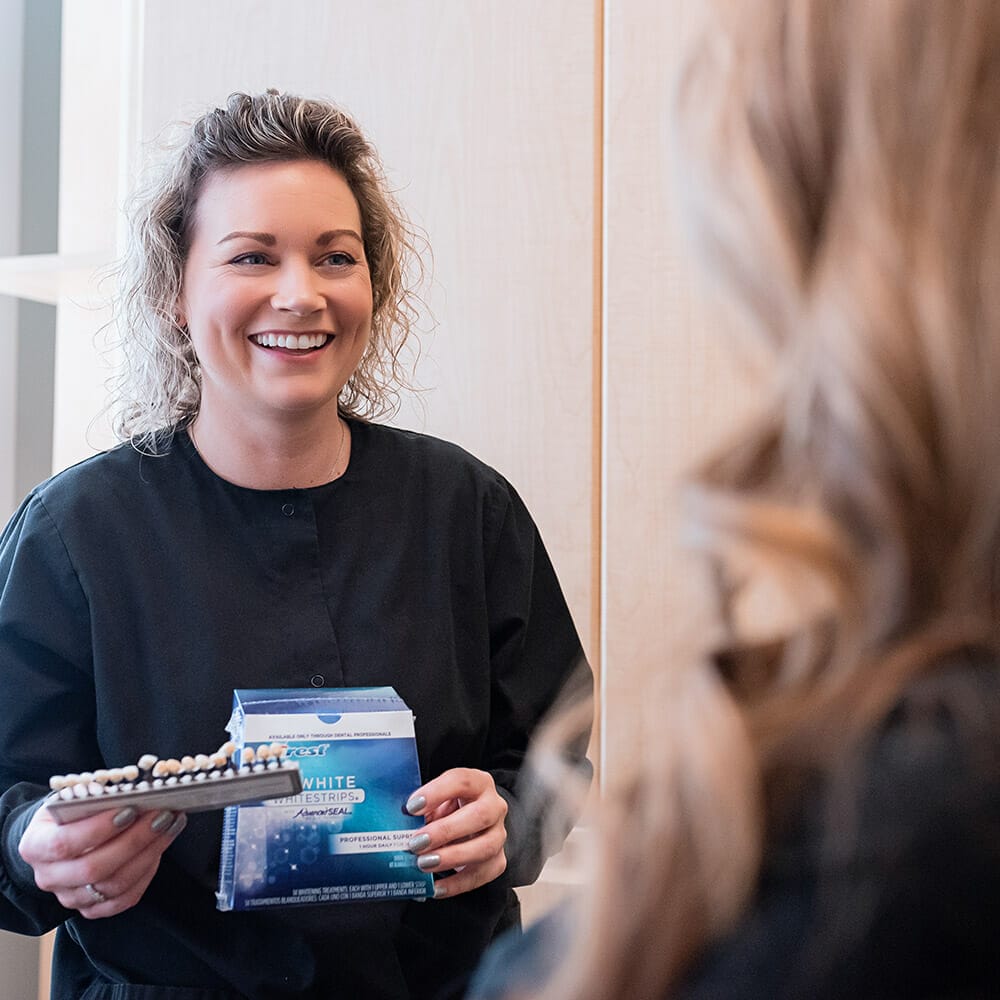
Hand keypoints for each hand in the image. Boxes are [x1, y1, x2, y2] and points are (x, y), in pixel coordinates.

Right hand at [18, 802, 186, 918]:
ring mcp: (69, 897)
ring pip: (114, 886)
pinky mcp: (92, 908)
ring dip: (149, 853)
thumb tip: (133, 793)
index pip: (65, 843)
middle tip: (162, 815)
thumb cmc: (71, 811)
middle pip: (94, 869)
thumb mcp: (72, 797)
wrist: (60, 835)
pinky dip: (147, 873)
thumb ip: (96, 798)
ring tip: (170, 825)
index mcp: (36, 846)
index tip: (131, 809)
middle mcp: (49, 877)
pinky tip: (160, 847)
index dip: (99, 829)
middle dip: (134, 840)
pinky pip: (125, 899)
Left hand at [405, 768, 506, 898]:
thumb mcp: (437, 800)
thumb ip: (423, 808)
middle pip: (479, 815)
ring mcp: (499, 834)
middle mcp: (494, 806)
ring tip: (424, 864)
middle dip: (445, 831)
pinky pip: (482, 874)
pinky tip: (436, 888)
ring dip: (452, 857)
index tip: (412, 807)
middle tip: (417, 843)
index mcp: (478, 783)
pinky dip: (457, 883)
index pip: (462, 781)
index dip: (437, 792)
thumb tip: (399, 822)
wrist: (473, 824)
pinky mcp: (498, 860)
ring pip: (485, 846)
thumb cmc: (450, 809)